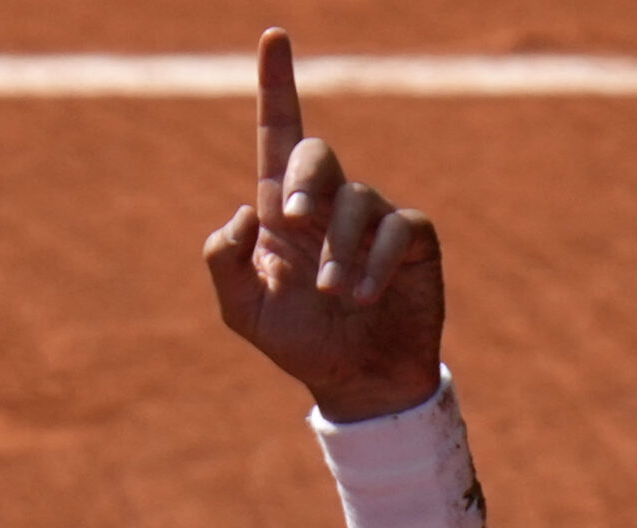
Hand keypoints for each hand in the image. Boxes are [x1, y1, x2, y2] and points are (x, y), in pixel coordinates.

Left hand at [204, 30, 444, 423]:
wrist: (356, 382)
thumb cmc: (300, 342)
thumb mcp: (244, 311)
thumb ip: (225, 263)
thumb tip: (243, 211)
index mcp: (282, 214)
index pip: (278, 136)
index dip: (276, 86)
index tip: (273, 36)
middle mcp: (328, 206)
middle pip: (316, 155)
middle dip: (304, 177)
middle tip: (292, 217)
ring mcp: (373, 220)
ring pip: (356, 199)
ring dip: (340, 248)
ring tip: (336, 293)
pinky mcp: (412, 240)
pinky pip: (397, 227)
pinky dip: (376, 260)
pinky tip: (363, 295)